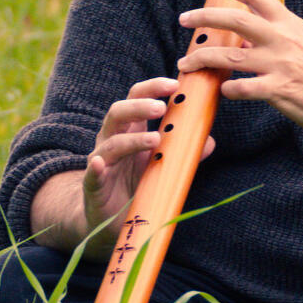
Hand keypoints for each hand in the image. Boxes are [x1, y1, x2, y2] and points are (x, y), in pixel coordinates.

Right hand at [83, 76, 214, 246]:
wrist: (112, 218)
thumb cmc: (137, 183)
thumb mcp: (162, 164)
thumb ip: (182, 152)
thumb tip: (209, 141)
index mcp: (130, 129)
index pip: (136, 98)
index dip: (152, 88)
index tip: (174, 84)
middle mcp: (111, 139)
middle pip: (119, 112)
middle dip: (140, 107)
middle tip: (162, 107)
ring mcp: (101, 160)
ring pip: (111, 142)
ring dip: (133, 139)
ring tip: (155, 139)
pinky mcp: (93, 184)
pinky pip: (93, 173)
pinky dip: (96, 167)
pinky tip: (100, 163)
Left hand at [176, 0, 302, 138]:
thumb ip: (275, 35)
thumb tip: (245, 34)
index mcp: (289, 24)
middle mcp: (283, 39)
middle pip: (235, 19)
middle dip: (204, 17)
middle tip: (183, 19)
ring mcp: (281, 65)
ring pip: (231, 57)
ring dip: (203, 58)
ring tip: (186, 63)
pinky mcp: (281, 91)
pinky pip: (244, 89)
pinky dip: (228, 89)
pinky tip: (223, 91)